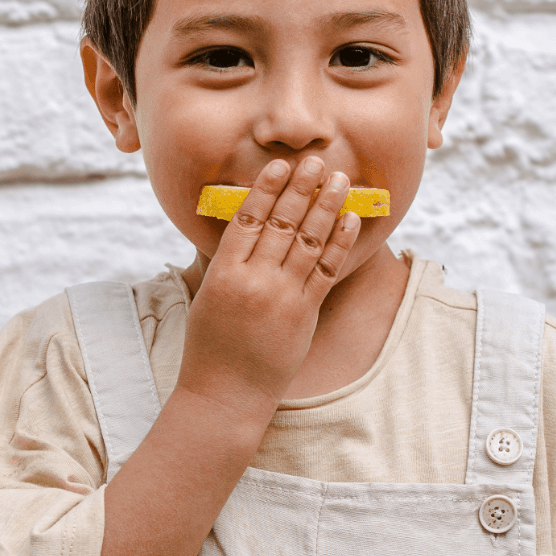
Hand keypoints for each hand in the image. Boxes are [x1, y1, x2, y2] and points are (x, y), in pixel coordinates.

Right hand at [178, 155, 358, 419]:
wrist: (226, 393)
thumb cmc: (210, 346)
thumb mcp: (207, 297)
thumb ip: (226, 263)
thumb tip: (243, 225)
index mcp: (224, 273)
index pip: (248, 218)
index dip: (267, 189)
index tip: (280, 165)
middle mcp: (254, 280)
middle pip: (282, 223)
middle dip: (302, 188)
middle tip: (316, 161)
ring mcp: (282, 297)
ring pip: (309, 241)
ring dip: (326, 206)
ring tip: (339, 180)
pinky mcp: (305, 314)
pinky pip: (327, 271)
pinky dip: (340, 242)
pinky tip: (349, 219)